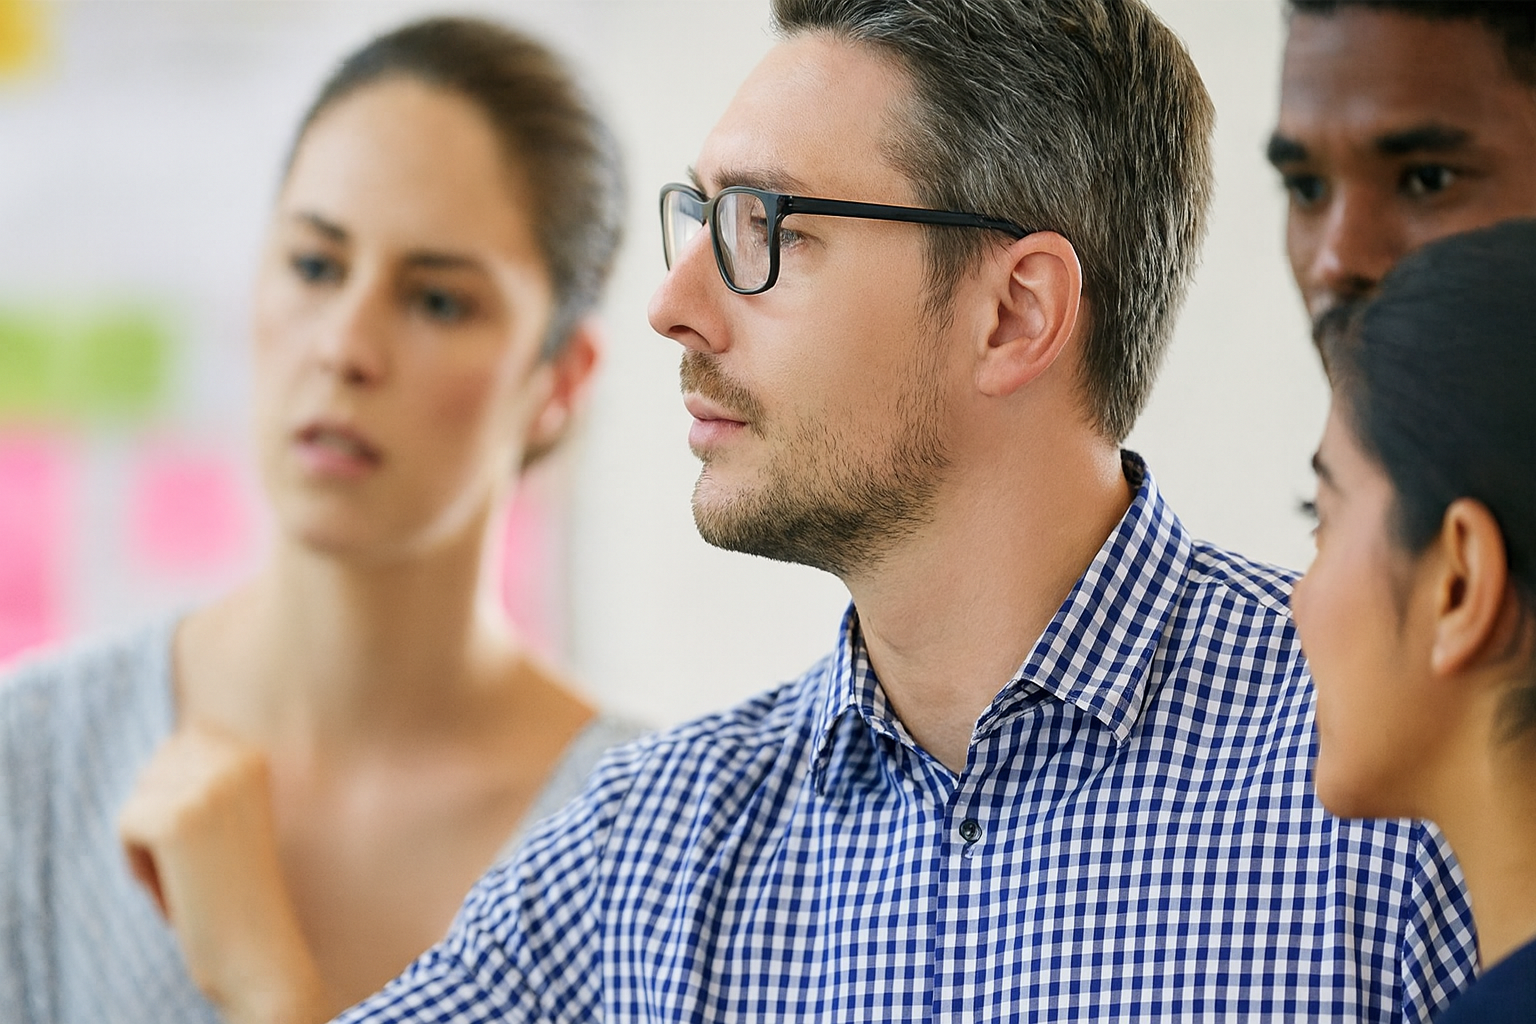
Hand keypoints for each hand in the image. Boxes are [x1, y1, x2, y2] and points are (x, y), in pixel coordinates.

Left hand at [118, 725, 328, 1023]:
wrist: (257, 945)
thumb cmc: (237, 885)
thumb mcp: (232, 812)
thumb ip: (206, 771)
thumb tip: (169, 740)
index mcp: (254, 754)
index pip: (182, 741)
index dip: (179, 791)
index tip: (210, 836)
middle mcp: (236, 760)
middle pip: (154, 768)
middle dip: (161, 814)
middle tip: (199, 860)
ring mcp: (207, 787)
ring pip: (138, 798)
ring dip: (148, 842)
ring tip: (189, 875)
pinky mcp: (176, 820)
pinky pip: (125, 827)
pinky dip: (137, 865)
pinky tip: (174, 890)